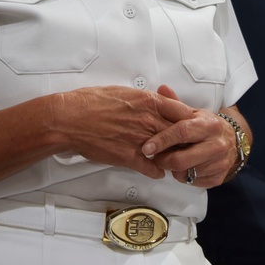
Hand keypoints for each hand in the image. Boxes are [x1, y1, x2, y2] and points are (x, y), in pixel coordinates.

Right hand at [54, 85, 195, 178]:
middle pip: (179, 133)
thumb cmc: (91, 102)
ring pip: (168, 152)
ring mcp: (140, 139)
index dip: (189, 121)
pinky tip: (158, 172)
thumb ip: (142, 99)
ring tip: (175, 161)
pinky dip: (156, 171)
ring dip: (172, 157)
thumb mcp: (123, 92)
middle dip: (185, 141)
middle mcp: (148, 120)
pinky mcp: (129, 156)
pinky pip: (151, 168)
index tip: (192, 126)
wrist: (72, 119)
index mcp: (148, 102)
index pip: (181, 112)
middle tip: (189, 146)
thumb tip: (150, 102)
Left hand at [140, 85, 238, 187]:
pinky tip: (185, 167)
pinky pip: (193, 182)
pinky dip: (184, 177)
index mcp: (208, 125)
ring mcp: (219, 163)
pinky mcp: (219, 177)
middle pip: (181, 160)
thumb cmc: (207, 126)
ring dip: (173, 169)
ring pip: (185, 173)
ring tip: (173, 160)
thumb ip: (176, 104)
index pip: (182, 132)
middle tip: (156, 157)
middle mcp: (216, 144)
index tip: (146, 147)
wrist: (233, 141)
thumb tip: (161, 89)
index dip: (162, 140)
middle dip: (163, 160)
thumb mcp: (193, 113)